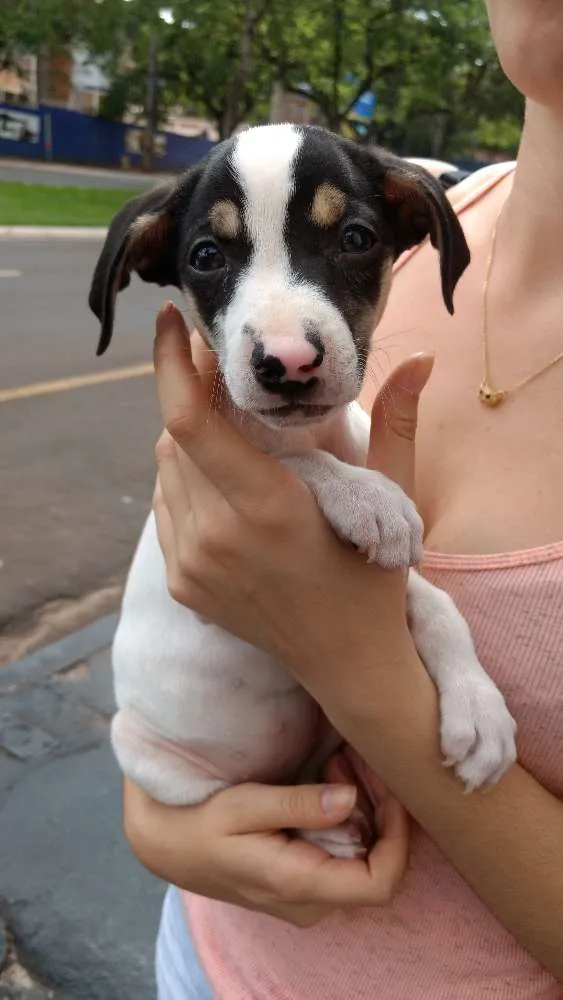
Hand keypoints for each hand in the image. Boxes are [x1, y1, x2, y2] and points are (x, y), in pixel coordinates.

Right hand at [123, 761, 408, 927]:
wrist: (169, 846)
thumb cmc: (202, 823)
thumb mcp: (244, 805)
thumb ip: (298, 805)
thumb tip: (351, 800)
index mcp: (299, 885)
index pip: (380, 883)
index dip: (398, 837)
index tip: (386, 786)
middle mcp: (311, 903)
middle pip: (377, 864)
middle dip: (379, 808)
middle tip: (350, 760)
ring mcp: (308, 898)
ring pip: (364, 857)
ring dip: (364, 807)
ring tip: (336, 763)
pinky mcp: (304, 883)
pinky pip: (346, 854)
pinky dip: (348, 816)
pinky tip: (327, 781)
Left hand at [152, 302, 432, 708]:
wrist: (346, 663)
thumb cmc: (373, 579)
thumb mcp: (393, 501)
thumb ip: (398, 425)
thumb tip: (422, 360)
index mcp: (268, 510)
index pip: (190, 422)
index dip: (172, 363)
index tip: (173, 320)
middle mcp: (216, 538)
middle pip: (173, 437)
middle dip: (194, 398)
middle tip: (231, 381)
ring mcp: (191, 566)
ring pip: (164, 470)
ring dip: (188, 441)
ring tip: (238, 441)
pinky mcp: (180, 583)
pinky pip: (165, 507)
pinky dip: (184, 482)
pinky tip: (226, 485)